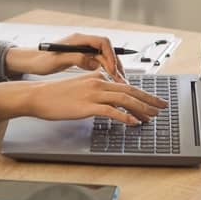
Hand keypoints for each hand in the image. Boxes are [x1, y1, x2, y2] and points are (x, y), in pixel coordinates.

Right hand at [0, 72, 167, 125]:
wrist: (39, 96)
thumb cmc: (56, 95)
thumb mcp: (79, 87)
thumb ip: (94, 89)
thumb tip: (108, 97)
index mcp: (96, 77)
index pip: (124, 85)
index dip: (141, 94)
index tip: (151, 101)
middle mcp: (97, 82)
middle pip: (129, 90)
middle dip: (148, 99)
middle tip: (161, 107)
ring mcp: (93, 93)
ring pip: (124, 99)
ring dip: (141, 108)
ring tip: (152, 117)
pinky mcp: (88, 106)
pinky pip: (112, 111)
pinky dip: (126, 117)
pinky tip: (133, 123)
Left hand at [5, 32, 128, 82]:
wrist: (31, 62)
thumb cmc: (41, 59)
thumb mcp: (58, 60)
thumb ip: (76, 58)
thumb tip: (93, 61)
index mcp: (77, 39)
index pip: (102, 42)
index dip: (110, 55)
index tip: (113, 69)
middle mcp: (82, 42)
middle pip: (106, 50)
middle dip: (115, 63)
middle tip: (121, 79)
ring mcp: (82, 49)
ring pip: (103, 57)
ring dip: (112, 68)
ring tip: (119, 82)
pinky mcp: (81, 57)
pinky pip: (98, 62)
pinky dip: (104, 71)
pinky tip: (108, 81)